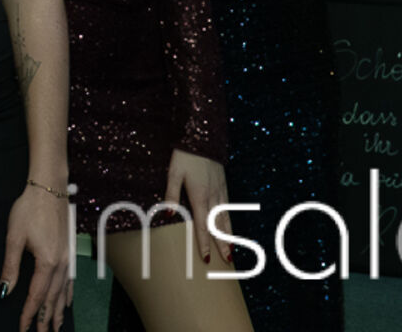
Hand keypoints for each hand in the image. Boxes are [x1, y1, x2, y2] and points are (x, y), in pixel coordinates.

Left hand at [3, 184, 69, 331]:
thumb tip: (4, 290)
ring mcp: (69, 258)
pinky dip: (68, 295)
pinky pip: (71, 281)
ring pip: (64, 292)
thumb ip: (10, 267)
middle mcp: (62, 264)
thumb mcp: (14, 237)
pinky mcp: (70, 251)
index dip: (29, 314)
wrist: (49, 187)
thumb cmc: (30, 208)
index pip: (36, 296)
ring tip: (55, 327)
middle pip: (53, 299)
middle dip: (46, 319)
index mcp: (47, 262)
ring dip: (59, 311)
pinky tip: (67, 301)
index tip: (23, 328)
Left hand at [166, 148, 231, 266]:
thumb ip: (171, 194)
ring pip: (226, 218)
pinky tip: (231, 228)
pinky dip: (230, 221)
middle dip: (222, 244)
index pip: (202, 224)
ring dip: (229, 236)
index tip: (206, 258)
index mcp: (199, 195)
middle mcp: (213, 196)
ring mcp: (220, 191)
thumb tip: (169, 215)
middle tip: (228, 262)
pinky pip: (228, 208)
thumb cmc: (185, 156)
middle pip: (218, 225)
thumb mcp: (173, 173)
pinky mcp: (224, 185)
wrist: (203, 138)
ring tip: (232, 251)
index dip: (204, 242)